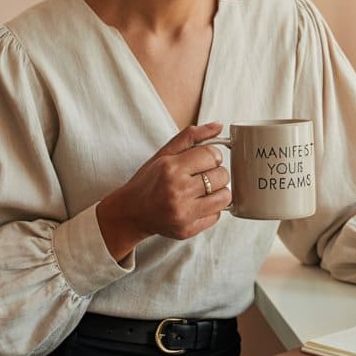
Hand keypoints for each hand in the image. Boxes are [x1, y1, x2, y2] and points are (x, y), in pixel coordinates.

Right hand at [96, 122, 231, 259]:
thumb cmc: (149, 181)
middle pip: (222, 176)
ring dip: (218, 192)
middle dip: (216, 173)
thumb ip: (192, 136)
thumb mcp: (164, 154)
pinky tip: (196, 205)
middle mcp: (177, 191)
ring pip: (225, 197)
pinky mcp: (187, 230)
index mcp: (171, 168)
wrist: (130, 213)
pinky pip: (217, 216)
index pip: (212, 155)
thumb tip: (219, 125)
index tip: (203, 160)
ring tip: (202, 190)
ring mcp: (183, 213)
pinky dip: (211, 209)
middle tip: (201, 176)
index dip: (211, 156)